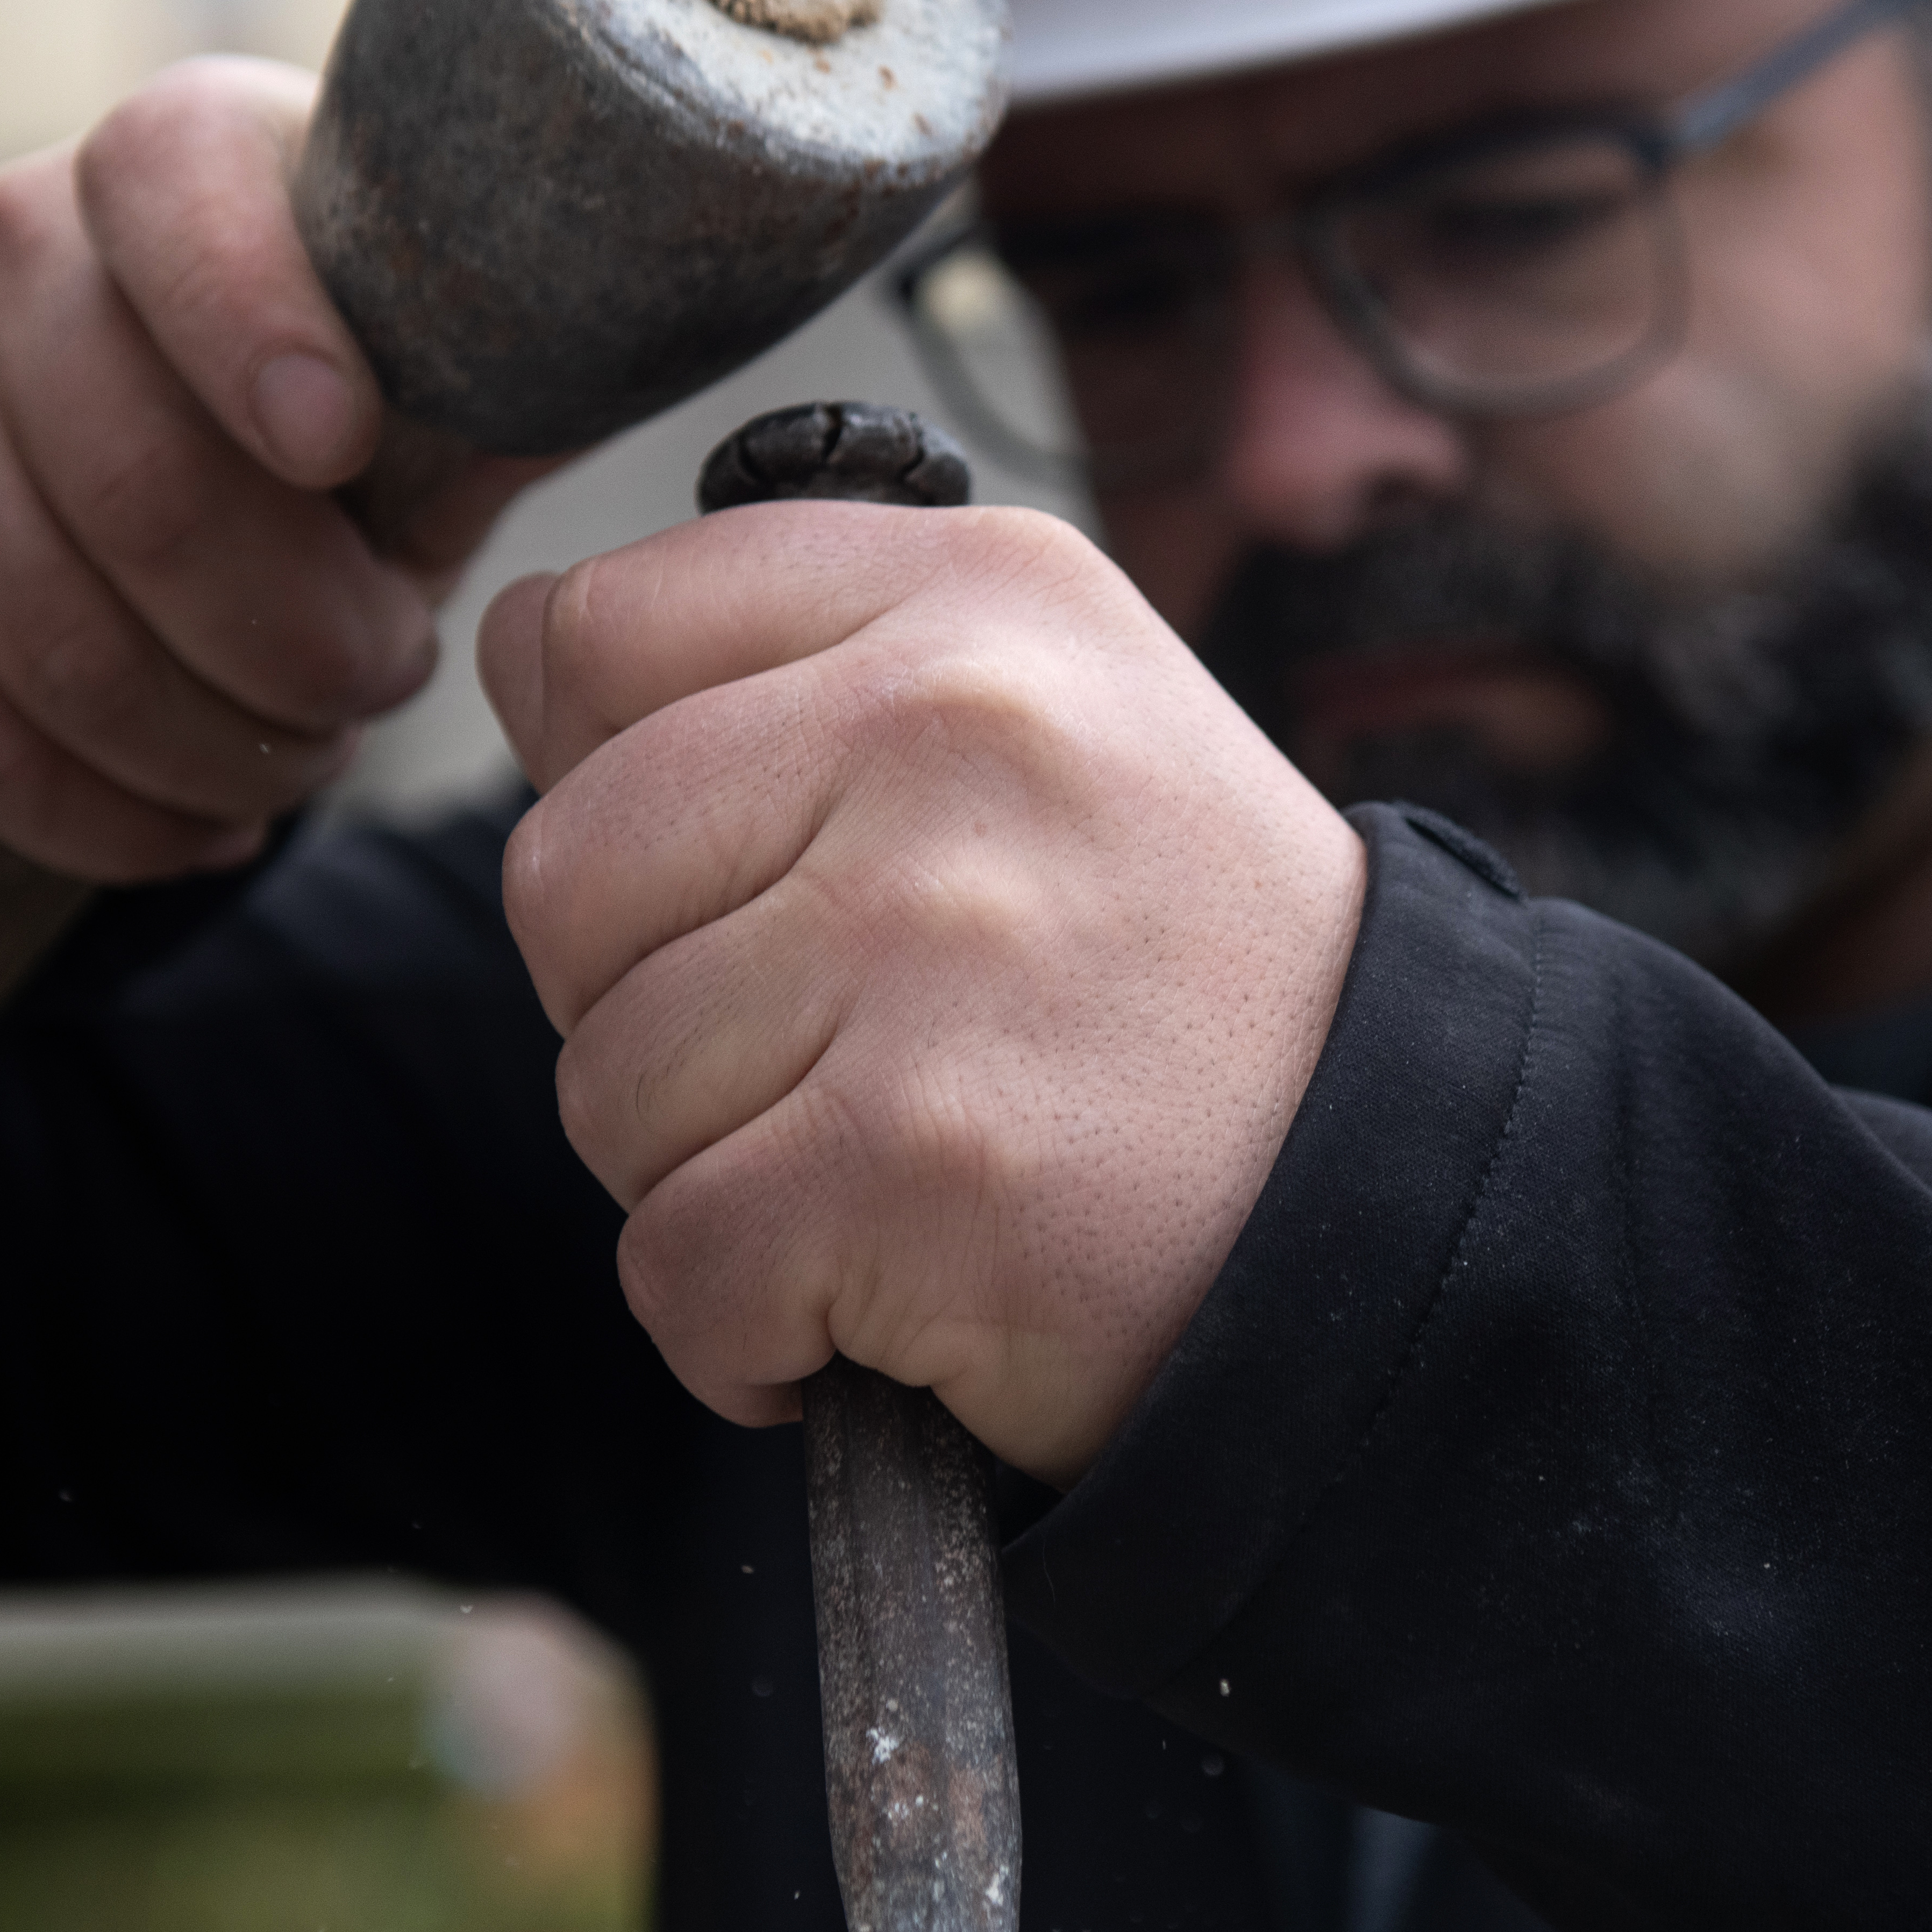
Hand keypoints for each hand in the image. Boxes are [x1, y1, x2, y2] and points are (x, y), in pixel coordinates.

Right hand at [0, 57, 550, 881]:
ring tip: (302, 756)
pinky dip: (105, 813)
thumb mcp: (438, 390)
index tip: (343, 446)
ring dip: (217, 744)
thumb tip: (697, 335)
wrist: (102, 509)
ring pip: (57, 631)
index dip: (260, 327)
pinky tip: (203, 824)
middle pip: (139, 480)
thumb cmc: (324, 446)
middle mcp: (12, 249)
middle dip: (296, 640)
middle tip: (376, 682)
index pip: (181, 190)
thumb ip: (522, 368)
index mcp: (175, 170)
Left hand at [480, 499, 1367, 1485]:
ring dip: (706, 1179)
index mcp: (974, 595)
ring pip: (605, 1087)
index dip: (599, 791)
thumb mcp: (1049, 719)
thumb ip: (802, 668)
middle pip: (561, 881)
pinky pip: (676, 1267)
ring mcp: (936, 946)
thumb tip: (525, 679)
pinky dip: (742, 1336)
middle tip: (814, 1068)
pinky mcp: (921, 1163)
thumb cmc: (1179, 975)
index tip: (718, 887)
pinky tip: (878, 1303)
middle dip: (641, 1012)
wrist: (1407, 1192)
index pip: (584, 635)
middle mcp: (950, 730)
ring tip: (883, 1177)